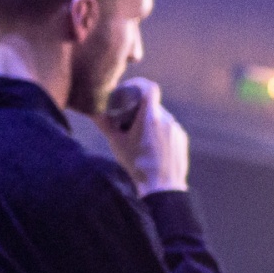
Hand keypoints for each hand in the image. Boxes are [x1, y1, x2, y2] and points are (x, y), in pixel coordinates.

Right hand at [95, 77, 187, 193]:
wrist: (161, 188)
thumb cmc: (136, 165)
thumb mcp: (116, 144)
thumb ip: (105, 125)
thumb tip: (92, 112)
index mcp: (150, 117)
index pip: (149, 87)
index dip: (139, 85)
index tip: (130, 91)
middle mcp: (166, 119)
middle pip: (152, 105)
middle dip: (140, 110)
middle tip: (128, 122)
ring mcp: (176, 129)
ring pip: (160, 119)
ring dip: (150, 124)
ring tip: (140, 141)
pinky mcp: (181, 140)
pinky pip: (168, 130)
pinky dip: (159, 134)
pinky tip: (152, 150)